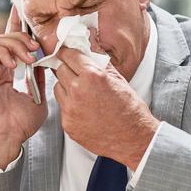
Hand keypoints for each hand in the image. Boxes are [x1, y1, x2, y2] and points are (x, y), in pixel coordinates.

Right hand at [0, 6, 47, 168]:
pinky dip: (1, 53)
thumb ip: (40, 79)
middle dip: (22, 36)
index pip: (10, 44)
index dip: (17, 26)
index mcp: (4, 74)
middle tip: (37, 46)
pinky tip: (13, 63)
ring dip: (15, 45)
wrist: (5, 141)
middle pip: (4, 38)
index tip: (24, 12)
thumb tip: (48, 61)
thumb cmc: (18, 126)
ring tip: (28, 57)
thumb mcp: (37, 98)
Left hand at [51, 47, 159, 169]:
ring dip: (66, 87)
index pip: (69, 55)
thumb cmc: (130, 109)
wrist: (133, 139)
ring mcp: (71, 109)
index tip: (66, 52)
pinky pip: (62, 108)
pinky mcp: (68, 124)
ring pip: (58, 89)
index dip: (67, 52)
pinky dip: (70, 105)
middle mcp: (78, 91)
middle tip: (75, 72)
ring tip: (82, 93)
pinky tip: (84, 109)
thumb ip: (100, 63)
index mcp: (92, 76)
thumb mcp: (119, 79)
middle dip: (67, 68)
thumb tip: (89, 51)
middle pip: (60, 70)